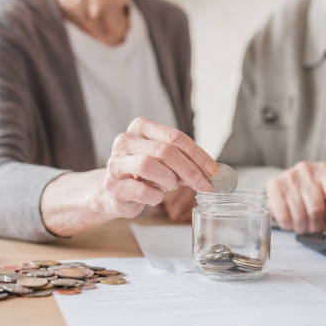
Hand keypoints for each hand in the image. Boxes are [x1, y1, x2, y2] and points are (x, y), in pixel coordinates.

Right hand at [101, 118, 217, 218]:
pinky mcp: (113, 186)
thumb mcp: (166, 162)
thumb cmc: (145, 174)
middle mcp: (125, 141)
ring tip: (171, 186)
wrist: (116, 193)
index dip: (198, 154)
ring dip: (168, 179)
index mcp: (141, 128)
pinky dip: (155, 196)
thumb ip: (185, 162)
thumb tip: (211, 172)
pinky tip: (156, 197)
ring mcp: (116, 163)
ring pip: (148, 165)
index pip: (175, 136)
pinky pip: (141, 190)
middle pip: (164, 151)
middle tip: (204, 185)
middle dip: (189, 170)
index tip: (213, 171)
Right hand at [266, 162, 325, 232]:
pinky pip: (283, 215)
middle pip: (317, 209)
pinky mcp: (274, 185)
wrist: (287, 182)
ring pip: (300, 215)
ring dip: (301, 227)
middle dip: (316, 225)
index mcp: (325, 171)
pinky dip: (287, 224)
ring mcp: (289, 176)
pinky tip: (289, 221)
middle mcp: (307, 170)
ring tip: (300, 223)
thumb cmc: (310, 191)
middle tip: (313, 226)